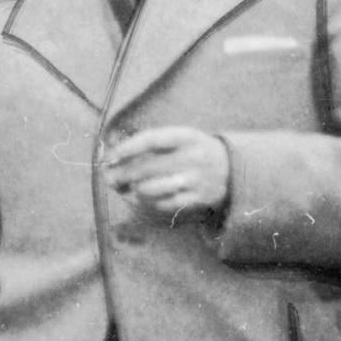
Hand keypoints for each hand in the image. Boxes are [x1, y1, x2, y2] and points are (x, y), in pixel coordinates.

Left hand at [104, 125, 228, 220]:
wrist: (231, 169)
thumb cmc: (194, 150)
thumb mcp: (180, 138)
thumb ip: (151, 143)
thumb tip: (115, 156)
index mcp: (187, 136)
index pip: (151, 140)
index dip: (127, 148)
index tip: (109, 156)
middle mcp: (193, 157)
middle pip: (149, 167)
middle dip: (124, 173)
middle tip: (109, 177)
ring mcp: (196, 180)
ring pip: (154, 188)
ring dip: (133, 190)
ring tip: (124, 189)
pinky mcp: (197, 199)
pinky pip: (164, 203)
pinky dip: (147, 202)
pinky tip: (139, 198)